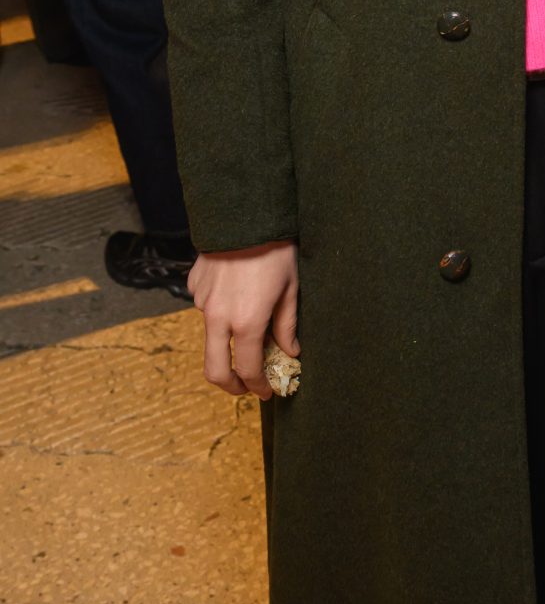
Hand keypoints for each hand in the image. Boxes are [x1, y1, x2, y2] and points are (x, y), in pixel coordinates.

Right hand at [188, 239, 299, 400]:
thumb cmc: (276, 250)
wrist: (246, 212)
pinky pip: (206, 307)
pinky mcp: (194, 285)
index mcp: (246, 322)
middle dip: (230, 385)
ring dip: (227, 341)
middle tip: (246, 386)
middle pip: (214, 370)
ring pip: (210, 335)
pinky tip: (237, 293)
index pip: (248, 370)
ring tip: (249, 324)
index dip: (258, 386)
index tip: (267, 391)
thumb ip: (286, 326)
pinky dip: (220, 311)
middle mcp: (218, 318)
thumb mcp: (290, 288)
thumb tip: (290, 352)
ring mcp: (202, 301)